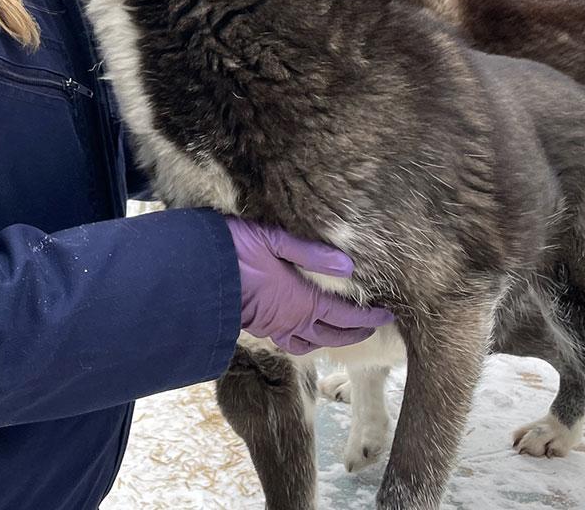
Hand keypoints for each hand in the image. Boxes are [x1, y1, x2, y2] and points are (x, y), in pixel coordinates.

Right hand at [224, 217, 393, 355]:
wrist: (197, 272)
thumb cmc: (235, 250)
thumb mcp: (273, 240)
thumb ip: (310, 254)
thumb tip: (348, 266)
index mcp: (302, 301)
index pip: (345, 315)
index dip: (368, 317)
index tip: (387, 314)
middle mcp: (292, 320)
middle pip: (333, 335)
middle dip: (356, 332)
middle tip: (372, 326)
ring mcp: (275, 327)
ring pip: (312, 342)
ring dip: (332, 340)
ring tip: (342, 332)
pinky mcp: (259, 327)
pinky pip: (289, 341)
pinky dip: (305, 340)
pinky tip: (303, 329)